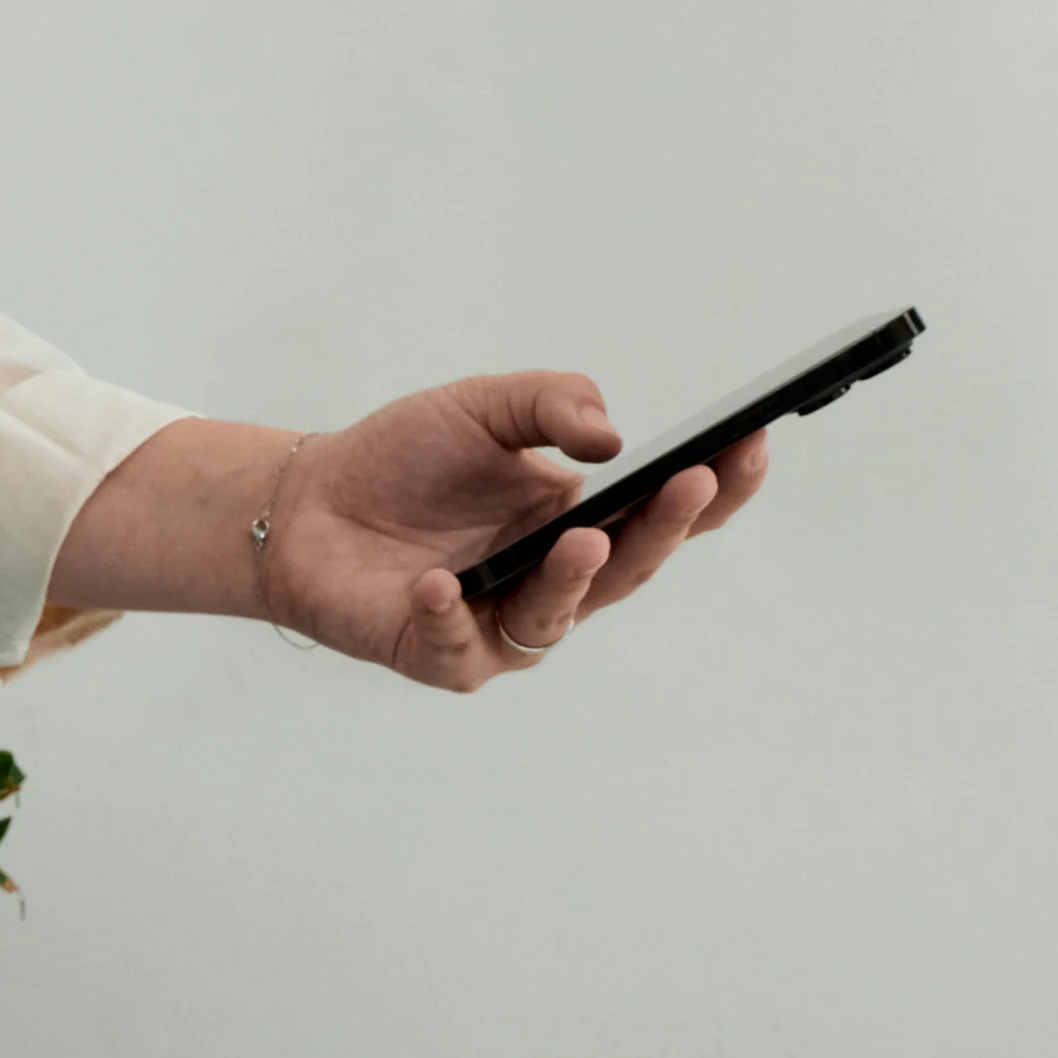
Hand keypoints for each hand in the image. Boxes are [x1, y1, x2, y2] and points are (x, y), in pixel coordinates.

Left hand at [260, 374, 767, 689]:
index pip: (665, 513)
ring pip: (554, 616)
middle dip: (665, 527)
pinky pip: (455, 646)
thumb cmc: (402, 458)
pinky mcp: (439, 653)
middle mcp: (553, 580)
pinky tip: (442, 584)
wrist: (306, 501)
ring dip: (572, 579)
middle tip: (691, 483)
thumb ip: (550, 403)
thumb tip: (612, 437)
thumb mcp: (483, 406)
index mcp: (580, 520)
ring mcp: (499, 624)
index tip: (751, 444)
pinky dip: (450, 617)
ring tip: (583, 537)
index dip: (715, 487)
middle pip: (628, 568)